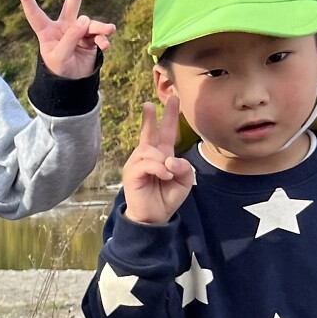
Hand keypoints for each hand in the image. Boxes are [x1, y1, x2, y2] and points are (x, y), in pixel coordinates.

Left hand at [16, 0, 115, 78]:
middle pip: (73, 0)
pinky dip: (104, 39)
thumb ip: (71, 38)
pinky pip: (100, 35)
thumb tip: (85, 18)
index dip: (28, 0)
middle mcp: (64, 27)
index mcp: (47, 31)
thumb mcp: (59, 56)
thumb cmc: (59, 70)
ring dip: (100, 27)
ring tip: (109, 30)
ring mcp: (79, 31)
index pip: (35, 14)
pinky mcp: (91, 38)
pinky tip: (106, 45)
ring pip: (91, 23)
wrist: (72, 83)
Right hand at [120, 93, 195, 225]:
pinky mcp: (131, 173)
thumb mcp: (184, 181)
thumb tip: (169, 159)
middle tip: (149, 104)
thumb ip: (184, 166)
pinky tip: (164, 175)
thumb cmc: (167, 198)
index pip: (165, 132)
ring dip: (162, 160)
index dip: (169, 116)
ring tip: (168, 174)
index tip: (173, 99)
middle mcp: (148, 156)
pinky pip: (146, 163)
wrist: (154, 218)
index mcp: (161, 156)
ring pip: (150, 150)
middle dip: (150, 117)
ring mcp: (137, 164)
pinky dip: (158, 168)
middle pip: (148, 132)